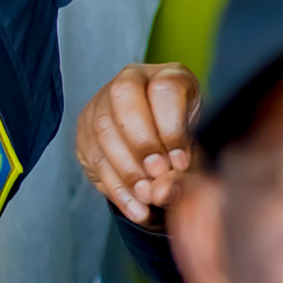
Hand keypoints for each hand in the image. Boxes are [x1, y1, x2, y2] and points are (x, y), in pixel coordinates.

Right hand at [79, 63, 201, 224]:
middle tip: (158, 174)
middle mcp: (132, 80)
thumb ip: (188, 166)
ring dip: (126, 168)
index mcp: (169, 74)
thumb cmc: (187, 140)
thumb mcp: (197, 147)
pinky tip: (134, 208)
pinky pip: (94, 157)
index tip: (181, 162)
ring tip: (147, 196)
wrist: (163, 146)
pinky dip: (116, 188)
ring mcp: (102, 103)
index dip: (172, 128)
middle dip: (142, 141)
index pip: (164, 89)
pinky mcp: (85, 130)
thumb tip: (164, 190)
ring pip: (104, 129)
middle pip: (125, 98)